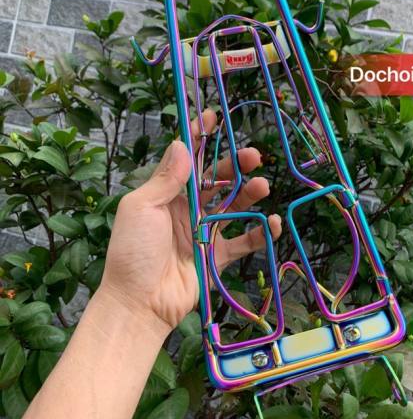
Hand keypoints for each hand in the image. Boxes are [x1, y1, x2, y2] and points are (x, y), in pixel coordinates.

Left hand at [101, 109, 281, 335]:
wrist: (140, 302)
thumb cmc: (133, 251)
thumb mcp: (141, 208)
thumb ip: (165, 179)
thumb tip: (180, 144)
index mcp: (167, 194)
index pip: (187, 159)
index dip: (199, 137)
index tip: (213, 116)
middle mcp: (188, 208)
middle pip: (218, 180)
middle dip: (236, 165)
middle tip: (254, 155)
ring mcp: (205, 231)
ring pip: (234, 206)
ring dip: (250, 193)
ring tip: (263, 185)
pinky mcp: (218, 256)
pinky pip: (244, 240)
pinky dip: (261, 233)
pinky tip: (273, 223)